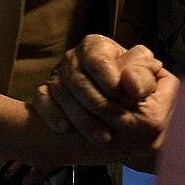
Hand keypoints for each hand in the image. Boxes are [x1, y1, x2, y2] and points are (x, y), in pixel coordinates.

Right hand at [31, 35, 172, 145]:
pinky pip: (41, 100)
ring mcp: (57, 75)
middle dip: (102, 105)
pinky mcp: (45, 92)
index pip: (97, 59)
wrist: (109, 103)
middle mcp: (73, 57)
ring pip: (61, 93)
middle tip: (123, 124)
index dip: (112, 80)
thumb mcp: (143, 74)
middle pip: (78, 80)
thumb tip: (133, 85)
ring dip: (83, 118)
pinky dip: (52, 114)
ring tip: (104, 138)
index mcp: (96, 46)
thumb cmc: (130, 83)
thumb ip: (143, 75)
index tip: (130, 99)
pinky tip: (66, 129)